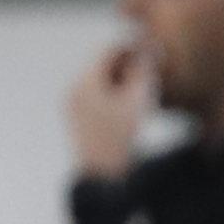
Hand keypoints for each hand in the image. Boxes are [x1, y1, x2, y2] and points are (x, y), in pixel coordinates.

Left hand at [70, 38, 153, 180]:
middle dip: (126, 64)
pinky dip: (113, 94)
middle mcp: (74, 88)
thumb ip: (143, 74)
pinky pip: (96, 96)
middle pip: (102, 66)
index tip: (151, 47)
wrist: (101, 176)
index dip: (131, 46)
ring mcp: (72, 104)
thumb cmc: (120, 140)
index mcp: (85, 82)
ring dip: (121, 80)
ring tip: (144, 87)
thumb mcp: (137, 104)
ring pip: (99, 81)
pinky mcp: (76, 118)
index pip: (107, 51)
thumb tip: (150, 51)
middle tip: (151, 67)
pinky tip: (130, 104)